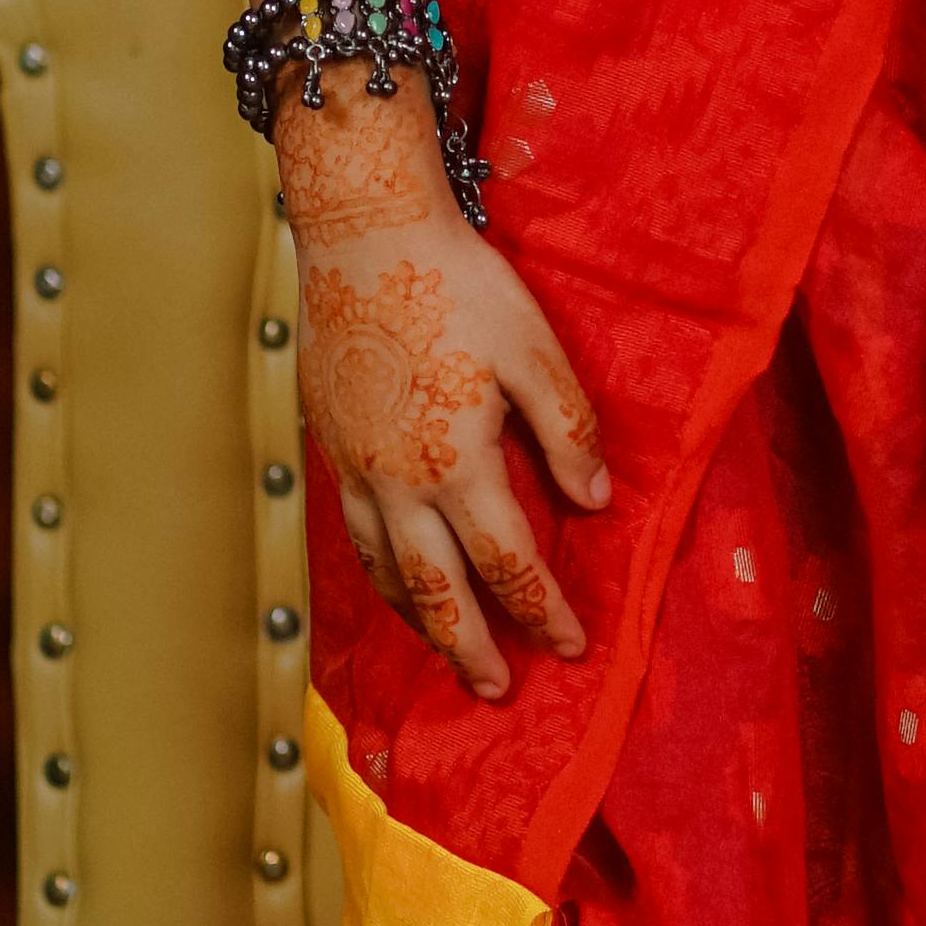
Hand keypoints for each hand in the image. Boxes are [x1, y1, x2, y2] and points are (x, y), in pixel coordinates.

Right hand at [276, 80, 607, 702]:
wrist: (362, 235)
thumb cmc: (456, 283)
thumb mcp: (534, 349)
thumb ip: (567, 431)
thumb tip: (595, 501)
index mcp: (457, 463)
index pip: (508, 563)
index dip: (543, 611)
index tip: (572, 646)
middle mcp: (398, 483)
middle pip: (436, 593)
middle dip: (472, 648)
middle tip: (498, 690)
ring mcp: (355, 468)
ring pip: (385, 572)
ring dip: (420, 622)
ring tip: (446, 652)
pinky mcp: (330, 446)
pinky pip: (352, 534)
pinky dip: (378, 574)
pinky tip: (392, 578)